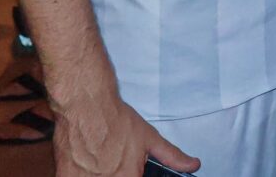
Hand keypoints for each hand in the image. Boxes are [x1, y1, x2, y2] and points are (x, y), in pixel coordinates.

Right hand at [54, 93, 199, 176]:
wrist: (85, 106)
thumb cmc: (117, 120)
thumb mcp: (149, 137)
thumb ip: (171, 156)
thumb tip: (193, 165)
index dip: (133, 175)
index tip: (129, 171)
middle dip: (115, 173)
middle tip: (111, 160)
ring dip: (98, 174)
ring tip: (99, 159)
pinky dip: (82, 175)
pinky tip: (85, 163)